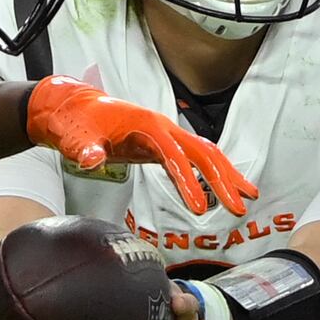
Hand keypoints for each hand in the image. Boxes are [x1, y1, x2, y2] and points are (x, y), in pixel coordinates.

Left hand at [26, 76, 257, 215]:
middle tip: (238, 207)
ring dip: (227, 174)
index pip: (174, 156)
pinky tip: (225, 186)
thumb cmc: (75, 123)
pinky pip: (194, 156)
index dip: (188, 183)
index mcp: (146, 125)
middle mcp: (162, 127)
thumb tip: (90, 159)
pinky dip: (212, 171)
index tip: (200, 208)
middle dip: (223, 180)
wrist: (72, 110)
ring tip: (248, 197)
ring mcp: (165, 134)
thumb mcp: (75, 137)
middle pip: (201, 152)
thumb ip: (85, 149)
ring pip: (205, 152)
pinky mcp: (162, 143)